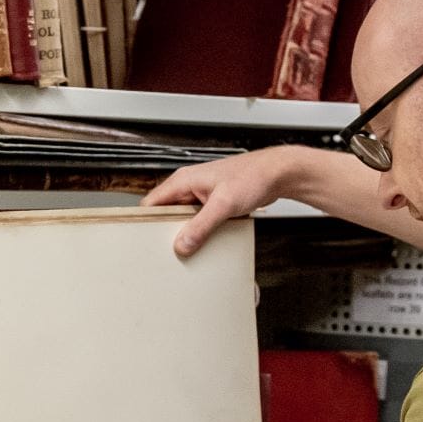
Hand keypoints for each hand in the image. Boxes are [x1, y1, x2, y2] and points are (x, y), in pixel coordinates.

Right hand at [143, 147, 307, 256]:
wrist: (276, 174)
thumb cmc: (253, 176)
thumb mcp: (224, 204)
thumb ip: (201, 226)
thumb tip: (183, 243)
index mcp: (183, 180)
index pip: (151, 203)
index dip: (146, 222)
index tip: (147, 240)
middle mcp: (188, 186)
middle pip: (164, 213)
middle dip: (165, 231)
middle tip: (169, 248)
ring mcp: (199, 195)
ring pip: (181, 218)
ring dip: (184, 232)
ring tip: (188, 246)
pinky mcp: (211, 203)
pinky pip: (196, 220)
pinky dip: (198, 231)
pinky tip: (204, 240)